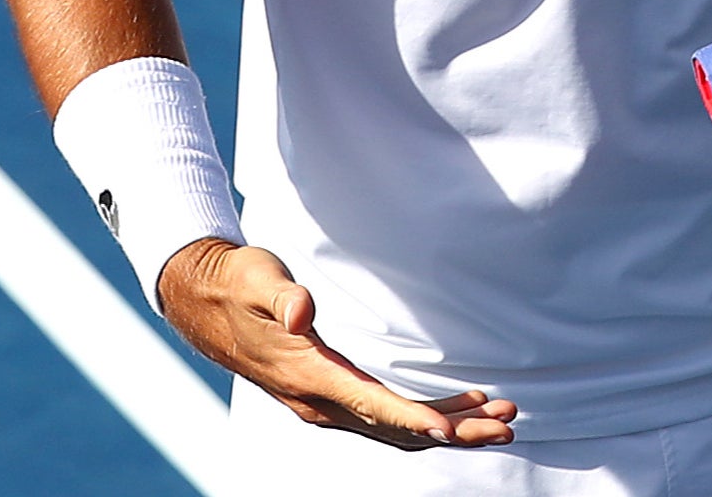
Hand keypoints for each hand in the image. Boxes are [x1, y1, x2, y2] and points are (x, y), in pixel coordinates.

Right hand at [158, 239, 516, 448]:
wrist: (203, 302)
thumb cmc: (238, 283)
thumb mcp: (259, 279)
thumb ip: (283, 297)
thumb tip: (302, 313)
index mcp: (307, 376)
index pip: (368, 405)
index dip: (410, 419)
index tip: (450, 431)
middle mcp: (318, 402)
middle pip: (395, 428)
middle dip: (453, 431)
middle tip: (508, 425)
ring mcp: (325, 404)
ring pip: (396, 429)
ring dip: (450, 428)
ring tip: (503, 419)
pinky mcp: (331, 395)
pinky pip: (386, 417)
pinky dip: (426, 418)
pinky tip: (461, 410)